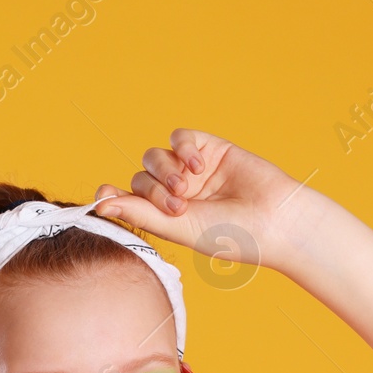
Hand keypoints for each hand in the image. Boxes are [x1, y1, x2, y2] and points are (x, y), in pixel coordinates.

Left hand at [93, 128, 322, 269]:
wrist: (274, 222)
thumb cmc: (229, 235)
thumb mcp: (177, 228)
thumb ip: (138, 213)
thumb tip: (98, 204)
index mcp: (165, 217)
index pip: (129, 199)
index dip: (114, 195)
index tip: (103, 197)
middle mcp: (175, 193)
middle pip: (141, 177)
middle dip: (153, 190)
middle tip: (178, 206)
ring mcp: (192, 171)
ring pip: (156, 156)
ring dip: (165, 169)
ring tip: (187, 187)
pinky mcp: (210, 149)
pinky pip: (181, 136)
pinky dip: (183, 147)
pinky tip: (198, 165)